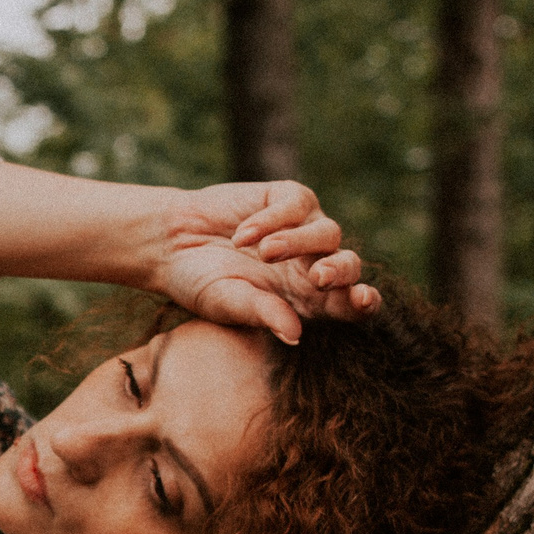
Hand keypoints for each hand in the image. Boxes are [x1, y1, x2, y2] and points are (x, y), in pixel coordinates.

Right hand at [157, 180, 378, 343]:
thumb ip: (262, 313)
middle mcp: (312, 263)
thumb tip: (295, 335)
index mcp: (305, 299)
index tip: (363, 299)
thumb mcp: (227, 303)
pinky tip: (242, 235)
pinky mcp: (286, 198)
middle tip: (319, 277)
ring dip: (300, 243)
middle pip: (349, 266)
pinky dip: (271, 220)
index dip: (363, 303)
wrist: (169, 244)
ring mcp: (304, 227)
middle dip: (341, 272)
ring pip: (328, 233)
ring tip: (265, 253)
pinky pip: (295, 205)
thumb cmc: (199, 282)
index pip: (347, 303)